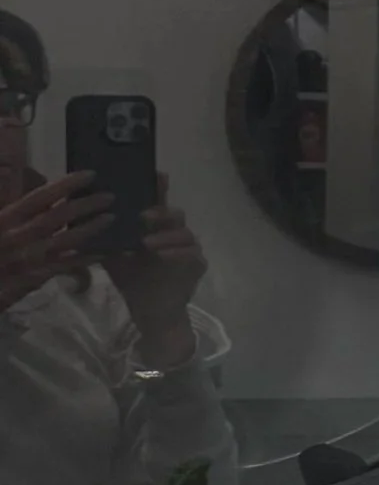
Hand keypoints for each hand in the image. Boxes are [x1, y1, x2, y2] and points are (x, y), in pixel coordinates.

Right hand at [0, 171, 111, 311]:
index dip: (66, 185)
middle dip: (85, 205)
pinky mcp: (32, 280)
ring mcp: (27, 260)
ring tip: (111, 218)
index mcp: (5, 220)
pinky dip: (84, 260)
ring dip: (90, 229)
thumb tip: (14, 171)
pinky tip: (102, 253)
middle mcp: (18, 237)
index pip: (39, 198)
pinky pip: (64, 267)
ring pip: (65, 242)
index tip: (90, 175)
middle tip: (110, 196)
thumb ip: (7, 200)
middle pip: (57, 217)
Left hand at [103, 175, 206, 370]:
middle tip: (142, 215)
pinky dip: (176, 253)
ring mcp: (189, 248)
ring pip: (184, 233)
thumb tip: (75, 221)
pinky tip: (161, 256)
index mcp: (156, 226)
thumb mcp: (112, 256)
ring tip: (146, 243)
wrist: (150, 310)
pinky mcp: (197, 265)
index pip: (159, 201)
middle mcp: (175, 232)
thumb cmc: (133, 279)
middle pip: (174, 213)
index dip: (158, 186)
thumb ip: (101, 238)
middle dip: (159, 212)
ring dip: (165, 236)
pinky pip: (192, 255)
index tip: (154, 174)